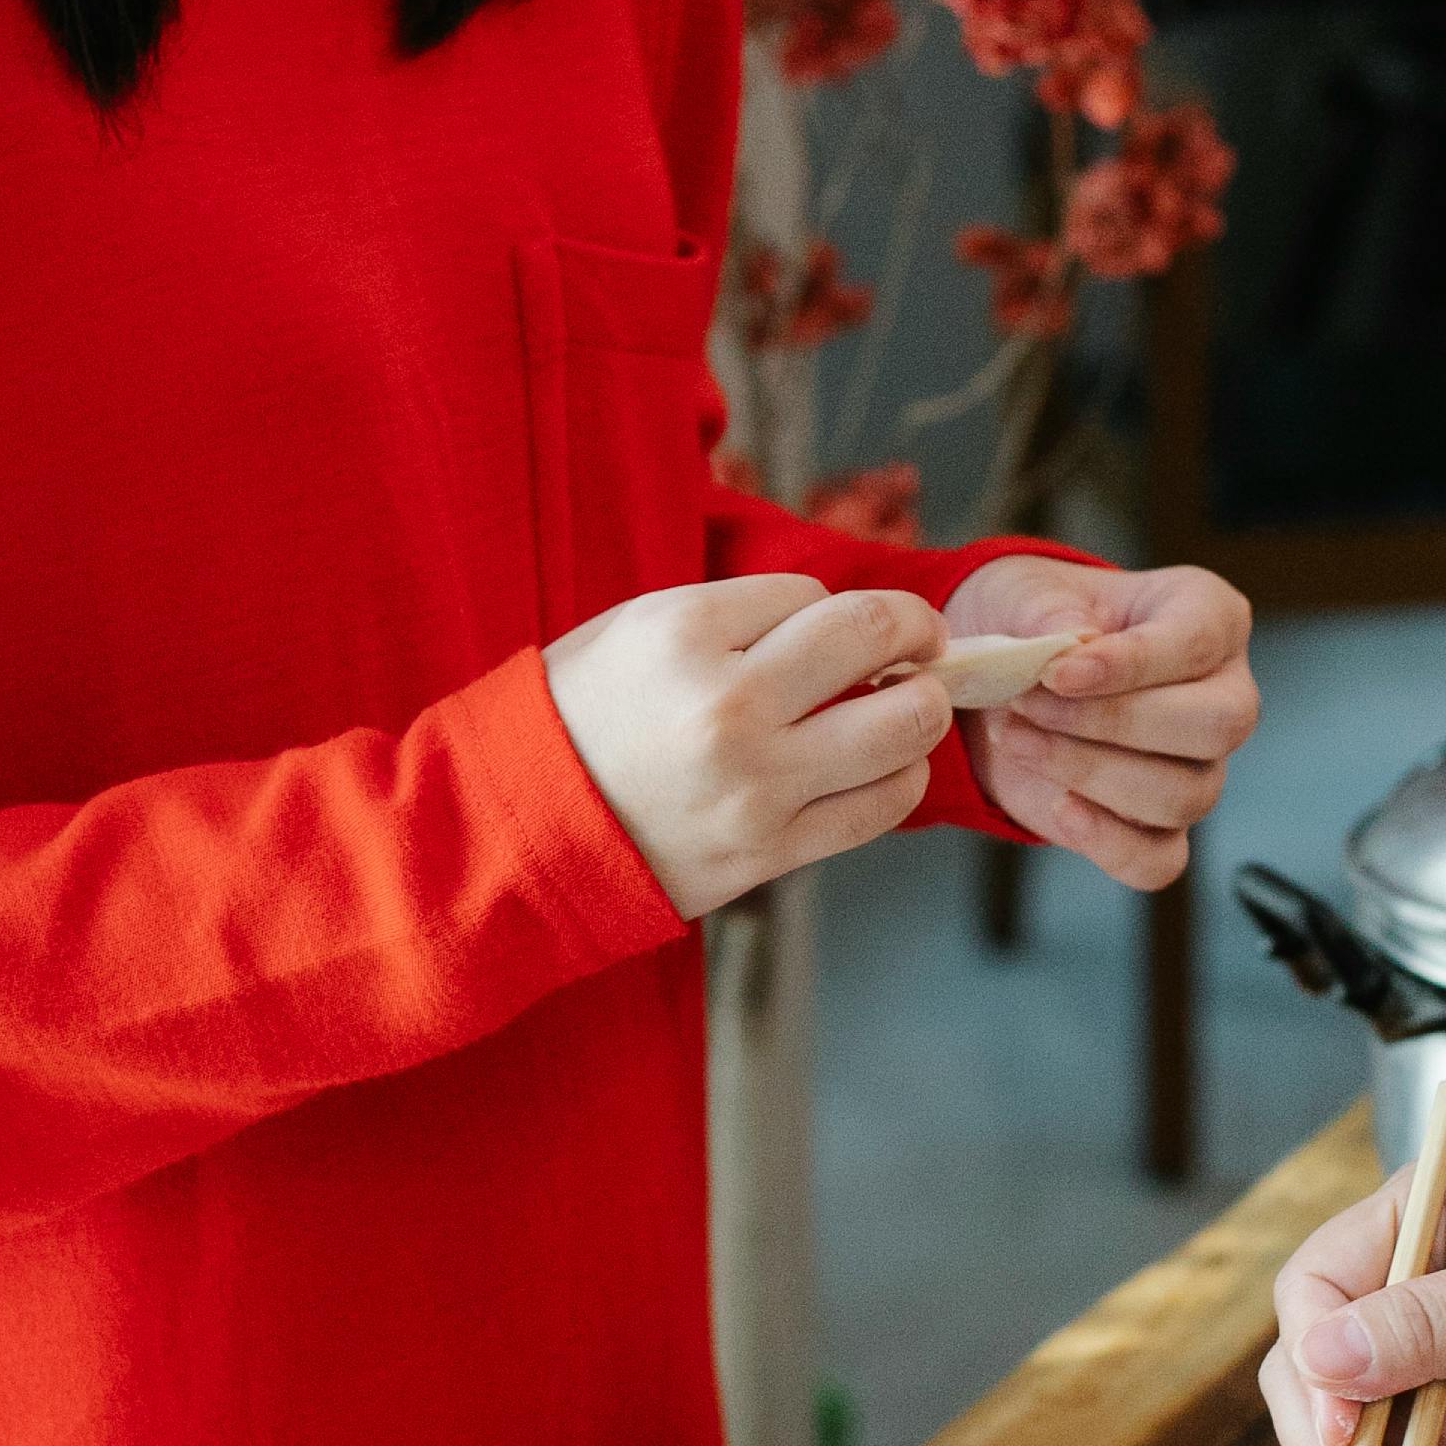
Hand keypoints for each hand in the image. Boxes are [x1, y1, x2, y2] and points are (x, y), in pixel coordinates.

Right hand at [544, 572, 948, 920]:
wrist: (520, 831)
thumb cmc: (581, 719)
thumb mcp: (636, 631)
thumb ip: (736, 617)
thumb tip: (843, 621)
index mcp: (685, 633)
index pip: (813, 595)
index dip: (829, 608)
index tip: (827, 626)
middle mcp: (727, 705)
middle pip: (874, 637)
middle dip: (916, 630)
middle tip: (921, 639)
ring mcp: (755, 784)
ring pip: (900, 726)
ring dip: (924, 707)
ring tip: (910, 704)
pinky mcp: (769, 850)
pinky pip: (877, 808)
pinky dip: (902, 779)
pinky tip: (888, 767)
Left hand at [952, 560, 1258, 893]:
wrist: (1005, 679)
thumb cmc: (1036, 621)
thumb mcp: (1027, 592)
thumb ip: (1047, 611)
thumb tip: (1072, 643)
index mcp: (1209, 618)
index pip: (1199, 644)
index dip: (1132, 664)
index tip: (1058, 672)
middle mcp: (1222, 695)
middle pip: (1216, 726)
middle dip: (1113, 721)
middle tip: (1029, 703)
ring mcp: (1199, 768)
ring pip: (1185, 795)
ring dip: (1089, 772)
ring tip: (1017, 736)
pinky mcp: (1160, 827)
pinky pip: (1160, 860)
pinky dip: (1108, 843)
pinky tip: (1059, 807)